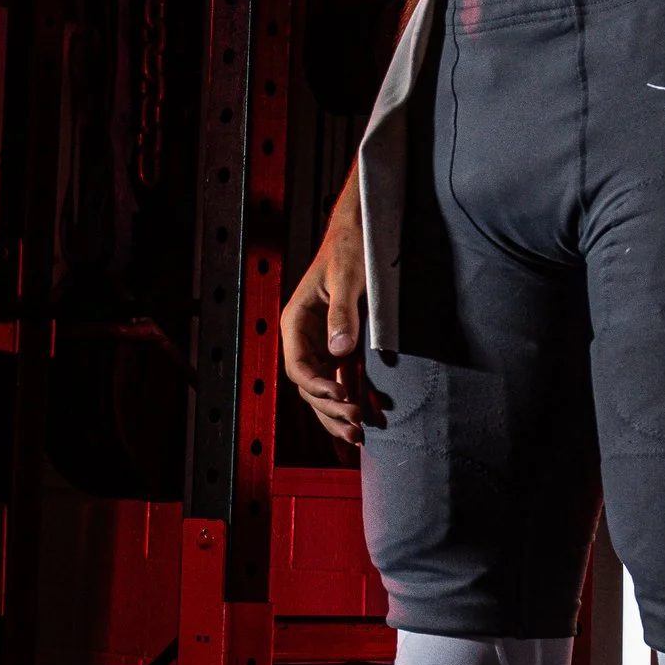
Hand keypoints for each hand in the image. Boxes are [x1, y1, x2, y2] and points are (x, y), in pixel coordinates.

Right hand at [280, 188, 385, 446]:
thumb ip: (342, 313)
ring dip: (338, 413)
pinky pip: (341, 379)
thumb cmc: (350, 246)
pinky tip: (368, 416)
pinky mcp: (340, 345)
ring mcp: (322, 343)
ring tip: (359, 435)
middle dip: (330, 409)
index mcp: (296, 321)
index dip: (318, 387)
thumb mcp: (347, 276)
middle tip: (356, 426)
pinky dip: (352, 398)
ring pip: (323, 389)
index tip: (342, 397)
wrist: (361, 230)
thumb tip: (339, 350)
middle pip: (309, 386)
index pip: (298, 366)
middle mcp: (305, 337)